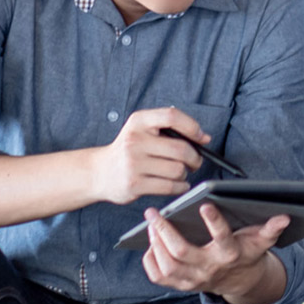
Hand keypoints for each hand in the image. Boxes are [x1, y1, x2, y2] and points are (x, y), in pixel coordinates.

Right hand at [92, 107, 209, 204]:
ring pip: (178, 169)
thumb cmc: (128, 150)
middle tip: (195, 161)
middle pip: (181, 148)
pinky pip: (170, 186)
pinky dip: (180, 187)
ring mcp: (133, 163)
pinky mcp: (135, 184)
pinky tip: (177, 184)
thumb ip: (168, 128)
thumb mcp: (140, 129)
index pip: (171, 116)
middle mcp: (134, 140)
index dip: (192, 127)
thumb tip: (203, 137)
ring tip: (179, 172)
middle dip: (195, 158)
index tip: (202, 137)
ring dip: (185, 173)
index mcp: (138, 121)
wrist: (100, 172)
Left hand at [140, 203, 289, 303]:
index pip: (222, 239)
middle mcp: (209, 269)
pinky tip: (150, 242)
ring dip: (155, 243)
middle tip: (153, 212)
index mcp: (229, 255)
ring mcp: (193, 280)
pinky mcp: (180, 285)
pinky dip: (150, 259)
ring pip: (167, 264)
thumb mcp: (260, 242)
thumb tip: (284, 216)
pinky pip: (158, 275)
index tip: (205, 205)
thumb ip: (270, 229)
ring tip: (151, 223)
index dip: (215, 223)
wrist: (239, 282)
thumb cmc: (246, 253)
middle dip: (165, 231)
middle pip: (182, 252)